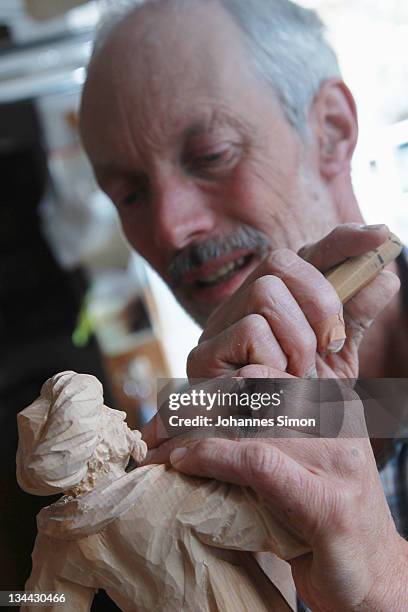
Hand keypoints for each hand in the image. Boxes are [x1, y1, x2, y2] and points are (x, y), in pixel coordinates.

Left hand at [147, 396, 407, 610]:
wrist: (374, 578)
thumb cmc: (321, 517)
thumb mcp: (296, 462)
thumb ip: (262, 434)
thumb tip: (195, 422)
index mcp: (331, 406)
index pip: (258, 378)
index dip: (208, 390)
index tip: (170, 409)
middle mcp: (336, 424)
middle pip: (248, 395)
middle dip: (194, 409)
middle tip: (154, 430)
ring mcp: (336, 460)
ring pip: (247, 424)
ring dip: (191, 435)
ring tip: (157, 450)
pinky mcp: (327, 502)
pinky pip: (257, 461)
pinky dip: (213, 457)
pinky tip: (184, 462)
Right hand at [187, 223, 399, 380]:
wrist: (269, 454)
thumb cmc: (301, 401)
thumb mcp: (336, 358)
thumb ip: (355, 317)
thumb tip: (386, 276)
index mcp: (275, 302)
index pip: (308, 254)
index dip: (343, 240)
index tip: (381, 235)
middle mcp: (243, 305)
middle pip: (280, 261)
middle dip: (319, 301)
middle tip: (330, 344)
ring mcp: (218, 328)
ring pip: (266, 294)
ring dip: (298, 340)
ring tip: (298, 375)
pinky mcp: (202, 354)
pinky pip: (251, 331)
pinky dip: (275, 361)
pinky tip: (274, 386)